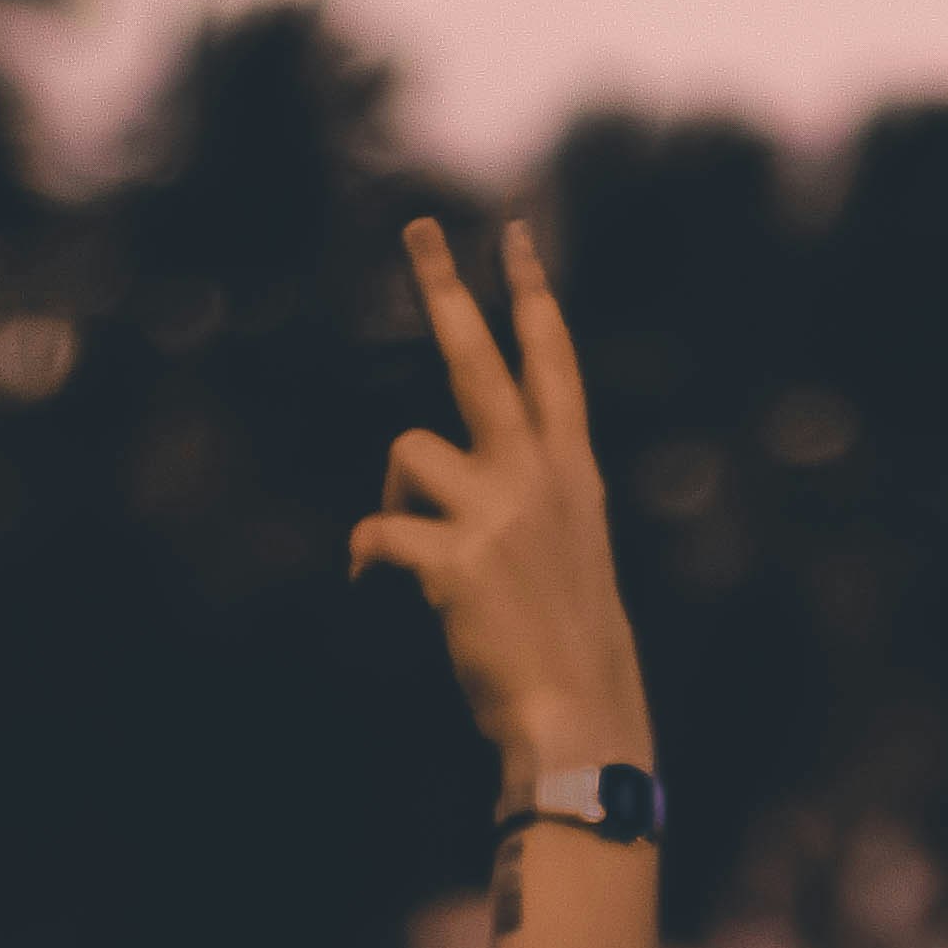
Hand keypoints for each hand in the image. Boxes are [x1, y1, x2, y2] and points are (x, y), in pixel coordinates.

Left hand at [350, 217, 651, 780]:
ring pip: (408, 449)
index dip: (530, 298)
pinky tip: (374, 585)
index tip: (511, 238)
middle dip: (446, 287)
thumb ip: (532, 512)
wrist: (579, 719)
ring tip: (409, 546)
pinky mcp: (453, 556)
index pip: (552, 365)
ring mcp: (497, 513)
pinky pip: (378, 531)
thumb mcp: (573, 562)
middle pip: (479, 359)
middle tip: (417, 227)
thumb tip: (461, 498)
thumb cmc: (574, 656)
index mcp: (573, 476)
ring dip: (394, 493)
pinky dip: (367, 557)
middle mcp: (539, 478)